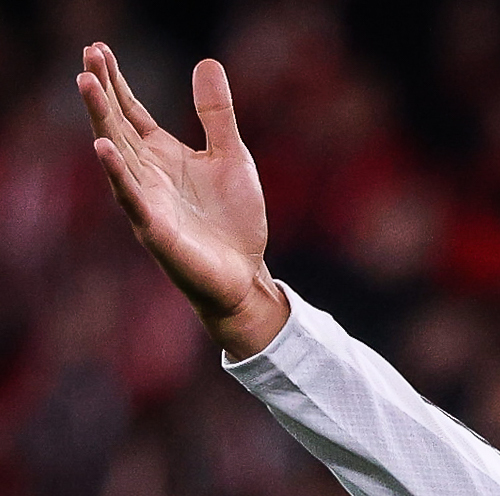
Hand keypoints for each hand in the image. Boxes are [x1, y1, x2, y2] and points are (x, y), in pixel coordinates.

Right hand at [76, 43, 286, 358]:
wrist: (245, 274)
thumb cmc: (234, 219)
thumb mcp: (231, 156)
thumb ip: (216, 114)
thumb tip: (206, 61)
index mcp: (162, 154)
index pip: (131, 110)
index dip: (115, 81)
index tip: (98, 47)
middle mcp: (147, 172)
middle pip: (117, 124)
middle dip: (101, 91)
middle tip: (87, 55)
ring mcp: (146, 199)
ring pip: (116, 153)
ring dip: (100, 119)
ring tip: (85, 84)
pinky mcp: (153, 228)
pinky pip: (130, 196)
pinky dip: (117, 173)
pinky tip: (102, 148)